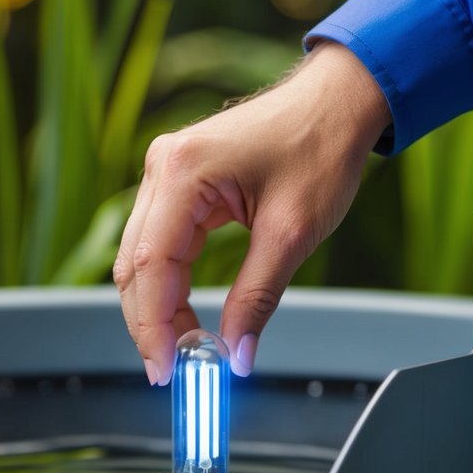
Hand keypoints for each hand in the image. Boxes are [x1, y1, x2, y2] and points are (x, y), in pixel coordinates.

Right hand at [114, 41, 389, 384]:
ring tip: (183, 350)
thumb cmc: (319, 147)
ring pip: (142, 256)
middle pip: (135, 264)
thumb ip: (257, 298)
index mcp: (183, 171)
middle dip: (150, 323)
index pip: (150, 265)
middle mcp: (163, 166)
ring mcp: (167, 171)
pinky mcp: (180, 181)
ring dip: (157, 306)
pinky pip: (160, 242)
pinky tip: (184, 315)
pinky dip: (169, 282)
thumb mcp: (291, 234)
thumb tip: (236, 354)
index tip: (168, 367)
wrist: (337, 103)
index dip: (154, 325)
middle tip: (172, 370)